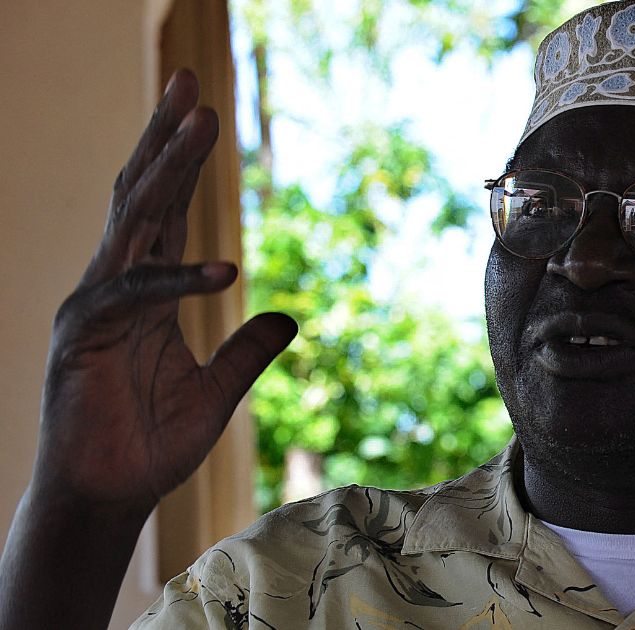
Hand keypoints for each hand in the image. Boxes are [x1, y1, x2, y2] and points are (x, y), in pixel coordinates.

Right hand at [32, 69, 296, 511]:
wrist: (111, 495)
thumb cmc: (152, 443)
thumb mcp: (219, 391)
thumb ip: (250, 351)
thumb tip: (289, 318)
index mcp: (148, 292)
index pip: (163, 210)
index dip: (181, 159)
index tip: (203, 106)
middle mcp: (117, 286)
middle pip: (143, 196)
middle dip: (169, 139)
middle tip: (194, 82)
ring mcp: (94, 306)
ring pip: (132, 222)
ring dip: (168, 172)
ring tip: (201, 123)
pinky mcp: (79, 336)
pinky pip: (132, 295)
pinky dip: (176, 279)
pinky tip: (224, 270)